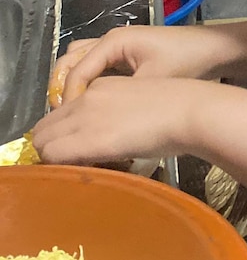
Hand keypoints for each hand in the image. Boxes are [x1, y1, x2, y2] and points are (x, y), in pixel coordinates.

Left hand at [32, 76, 209, 166]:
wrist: (190, 111)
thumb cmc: (178, 108)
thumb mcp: (137, 104)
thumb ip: (114, 117)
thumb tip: (106, 139)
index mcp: (99, 87)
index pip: (59, 114)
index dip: (60, 135)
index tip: (73, 151)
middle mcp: (86, 98)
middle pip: (43, 128)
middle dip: (50, 147)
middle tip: (70, 164)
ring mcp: (85, 117)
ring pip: (43, 142)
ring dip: (53, 158)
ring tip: (76, 169)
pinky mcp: (89, 139)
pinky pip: (55, 155)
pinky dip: (60, 166)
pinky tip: (81, 172)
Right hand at [50, 25, 234, 106]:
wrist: (216, 51)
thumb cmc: (187, 63)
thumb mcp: (152, 83)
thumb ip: (119, 99)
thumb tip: (90, 123)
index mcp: (113, 41)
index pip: (76, 71)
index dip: (69, 98)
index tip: (67, 125)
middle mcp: (110, 40)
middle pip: (70, 61)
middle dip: (63, 88)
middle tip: (63, 119)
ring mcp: (117, 47)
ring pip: (80, 62)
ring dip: (72, 85)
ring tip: (72, 115)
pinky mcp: (126, 57)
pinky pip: (95, 68)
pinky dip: (87, 84)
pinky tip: (91, 108)